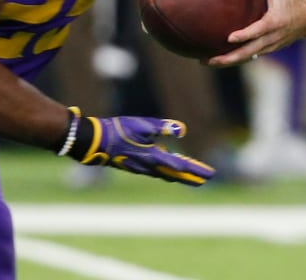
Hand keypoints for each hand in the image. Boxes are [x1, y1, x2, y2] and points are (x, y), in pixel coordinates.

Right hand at [63, 108, 213, 186]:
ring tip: (190, 177)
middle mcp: (149, 166)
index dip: (195, 169)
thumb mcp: (143, 125)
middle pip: (175, 174)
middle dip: (190, 177)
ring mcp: (141, 168)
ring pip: (165, 174)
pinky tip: (166, 167)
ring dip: (179, 176)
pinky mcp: (134, 166)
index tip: (209, 175)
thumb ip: (163, 127)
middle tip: (204, 181)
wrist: (96, 142)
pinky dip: (166, 171)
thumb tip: (182, 130)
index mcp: (154, 156)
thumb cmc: (119, 130)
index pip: (180, 165)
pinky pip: (155, 171)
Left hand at [208, 0, 305, 65]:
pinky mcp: (268, 50)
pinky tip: (220, 59)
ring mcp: (270, 47)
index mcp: (274, 22)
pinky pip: (250, 57)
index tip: (229, 38)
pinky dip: (236, 59)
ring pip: (247, 58)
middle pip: (248, 52)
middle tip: (209, 59)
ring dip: (228, 61)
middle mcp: (271, 38)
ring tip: (207, 61)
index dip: (244, 35)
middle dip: (228, 58)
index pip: (257, 31)